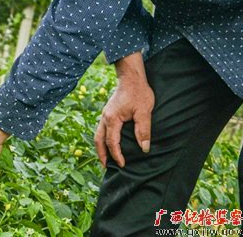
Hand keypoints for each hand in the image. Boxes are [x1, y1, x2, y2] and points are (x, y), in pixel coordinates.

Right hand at [95, 51, 153, 167]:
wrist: (131, 78)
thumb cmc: (138, 93)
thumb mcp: (144, 112)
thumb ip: (143, 130)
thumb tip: (144, 148)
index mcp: (112, 119)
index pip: (112, 142)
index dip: (116, 155)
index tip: (123, 164)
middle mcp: (105, 117)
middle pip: (99, 139)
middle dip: (101, 154)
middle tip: (105, 166)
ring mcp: (105, 114)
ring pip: (98, 134)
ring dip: (100, 146)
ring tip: (105, 157)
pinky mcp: (108, 111)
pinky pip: (102, 128)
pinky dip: (102, 138)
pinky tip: (108, 141)